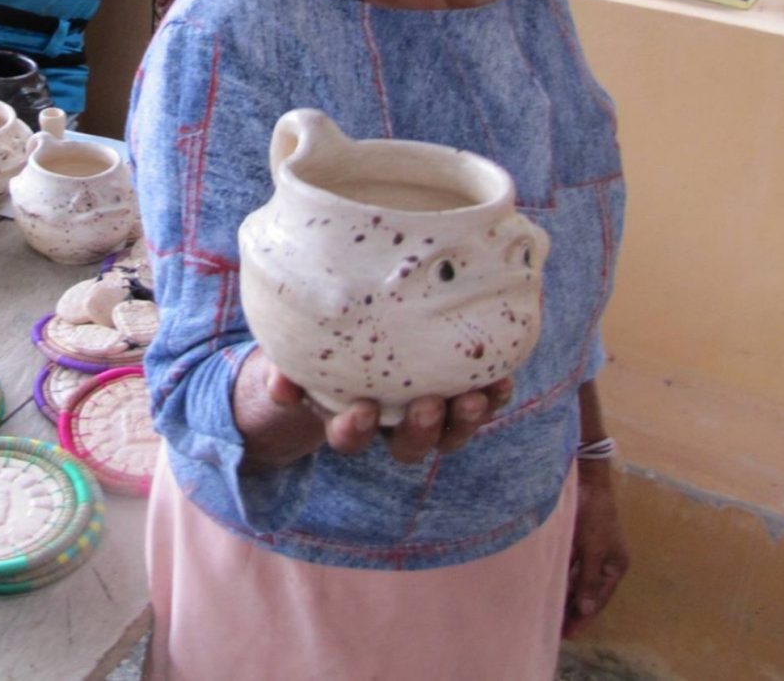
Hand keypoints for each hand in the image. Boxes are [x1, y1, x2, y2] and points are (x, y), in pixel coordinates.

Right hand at [235, 351, 512, 468]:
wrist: (352, 337)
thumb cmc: (319, 348)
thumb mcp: (293, 356)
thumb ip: (284, 369)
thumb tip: (281, 384)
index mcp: (350, 419)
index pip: (351, 438)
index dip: (355, 431)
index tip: (361, 410)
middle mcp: (393, 424)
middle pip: (409, 446)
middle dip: (421, 431)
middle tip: (427, 405)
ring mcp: (429, 412)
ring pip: (450, 432)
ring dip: (465, 420)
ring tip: (474, 398)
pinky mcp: (458, 390)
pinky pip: (480, 401)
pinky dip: (493, 395)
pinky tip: (502, 380)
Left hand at [564, 463, 628, 636]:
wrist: (585, 482)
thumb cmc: (593, 516)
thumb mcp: (592, 550)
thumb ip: (588, 580)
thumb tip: (587, 611)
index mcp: (616, 565)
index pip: (599, 600)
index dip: (584, 617)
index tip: (569, 634)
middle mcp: (604, 562)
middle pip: (588, 593)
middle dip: (573, 611)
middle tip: (555, 630)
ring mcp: (590, 552)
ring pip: (576, 582)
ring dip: (565, 597)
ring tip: (549, 615)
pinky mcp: (576, 543)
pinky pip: (568, 569)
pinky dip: (560, 581)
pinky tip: (547, 591)